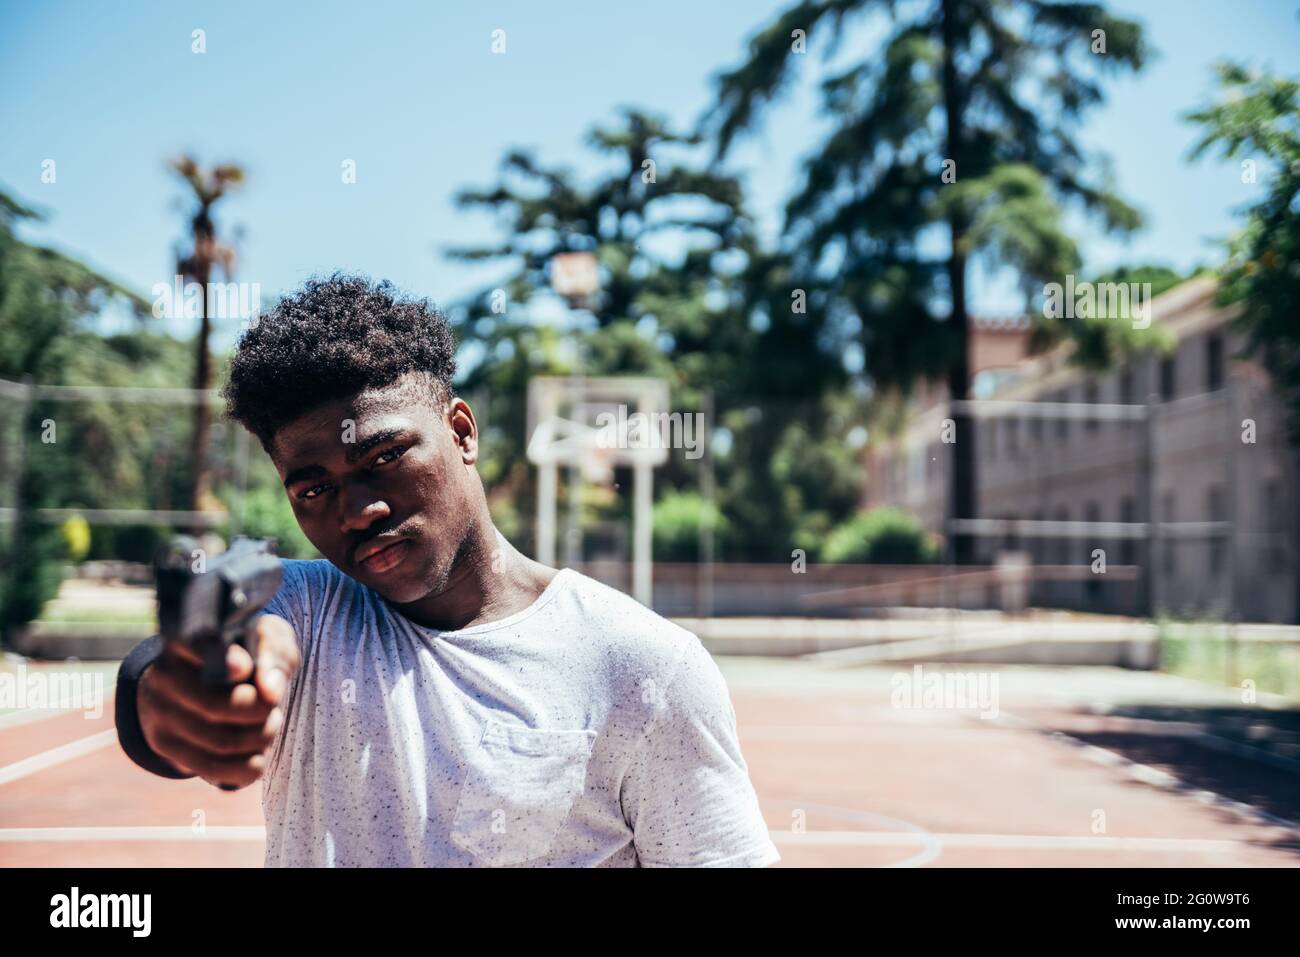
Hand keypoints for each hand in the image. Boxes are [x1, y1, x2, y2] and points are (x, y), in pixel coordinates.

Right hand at [137, 614, 300, 790]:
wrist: (207, 678)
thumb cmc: (248, 654)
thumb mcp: (266, 641)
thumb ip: (273, 658)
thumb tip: (270, 691)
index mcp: (187, 640)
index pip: (196, 647)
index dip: (223, 662)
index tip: (245, 668)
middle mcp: (164, 676)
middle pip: (217, 706)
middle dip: (260, 710)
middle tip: (272, 706)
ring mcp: (160, 714)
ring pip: (221, 742)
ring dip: (261, 737)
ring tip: (270, 723)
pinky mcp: (165, 747)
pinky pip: (214, 769)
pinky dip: (248, 766)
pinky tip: (258, 754)